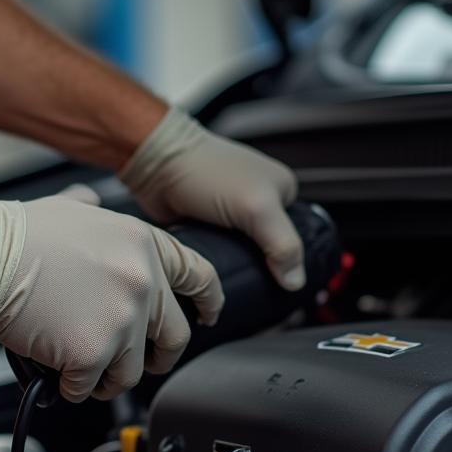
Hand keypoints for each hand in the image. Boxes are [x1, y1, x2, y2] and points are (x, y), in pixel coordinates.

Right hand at [0, 190, 223, 401]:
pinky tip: (60, 377)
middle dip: (159, 356)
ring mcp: (122, 319)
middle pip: (174, 335)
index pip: (199, 277)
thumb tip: (92, 203)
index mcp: (143, 244)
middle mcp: (142, 281)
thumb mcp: (72, 208)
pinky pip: (91, 385)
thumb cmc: (17, 235)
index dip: (208, 301)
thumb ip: (96, 212)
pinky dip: (75, 387)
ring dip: (110, 377)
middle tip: (144, 362)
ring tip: (88, 374)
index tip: (207, 316)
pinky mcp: (93, 351)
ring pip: (132, 370)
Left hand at [119, 107, 304, 290]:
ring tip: (231, 283)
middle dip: (260, 265)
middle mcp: (258, 199)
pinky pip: (219, 250)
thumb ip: (282, 244)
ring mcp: (231, 212)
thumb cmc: (207, 173)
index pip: (295, 236)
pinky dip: (216, 260)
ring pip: (241, 251)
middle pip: (267, 246)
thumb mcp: (257, 208)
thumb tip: (295, 281)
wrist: (156, 165)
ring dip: (235, 264)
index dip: (288, 261)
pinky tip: (213, 271)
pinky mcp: (207, 223)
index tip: (278, 286)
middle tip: (253, 287)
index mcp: (281, 189)